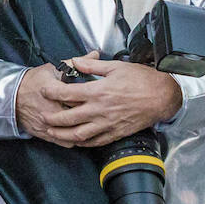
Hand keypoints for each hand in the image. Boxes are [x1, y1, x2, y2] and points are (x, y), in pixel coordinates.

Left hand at [15, 53, 182, 147]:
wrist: (161, 96)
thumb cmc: (141, 80)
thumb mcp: (115, 66)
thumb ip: (92, 64)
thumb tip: (75, 61)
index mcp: (99, 91)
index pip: (68, 93)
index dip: (52, 92)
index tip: (44, 90)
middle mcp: (100, 110)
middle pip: (69, 118)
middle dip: (52, 118)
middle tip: (43, 116)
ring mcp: (107, 124)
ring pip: (79, 134)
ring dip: (63, 134)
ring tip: (53, 133)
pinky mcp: (115, 133)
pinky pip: (95, 142)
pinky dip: (82, 143)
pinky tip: (75, 141)